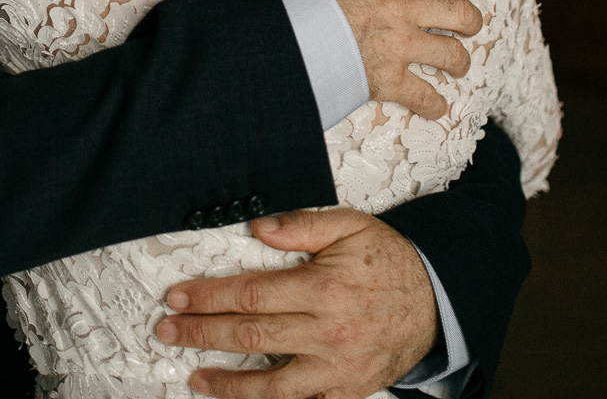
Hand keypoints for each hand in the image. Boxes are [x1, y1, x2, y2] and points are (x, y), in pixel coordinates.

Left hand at [155, 208, 437, 398]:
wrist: (437, 303)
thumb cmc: (390, 263)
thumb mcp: (351, 227)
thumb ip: (303, 225)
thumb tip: (259, 226)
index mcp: (323, 289)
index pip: (251, 295)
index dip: (209, 297)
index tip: (179, 297)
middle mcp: (328, 332)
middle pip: (250, 336)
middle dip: (202, 334)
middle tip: (169, 331)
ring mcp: (337, 368)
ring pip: (272, 385)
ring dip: (228, 383)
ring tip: (196, 379)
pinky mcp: (346, 390)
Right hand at [283, 0, 480, 119]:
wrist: (281, 27)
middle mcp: (403, 6)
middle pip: (458, 11)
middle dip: (470, 19)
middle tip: (470, 23)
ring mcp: (399, 44)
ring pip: (450, 54)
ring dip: (459, 61)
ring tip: (458, 65)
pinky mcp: (388, 79)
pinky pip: (424, 96)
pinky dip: (434, 105)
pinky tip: (437, 107)